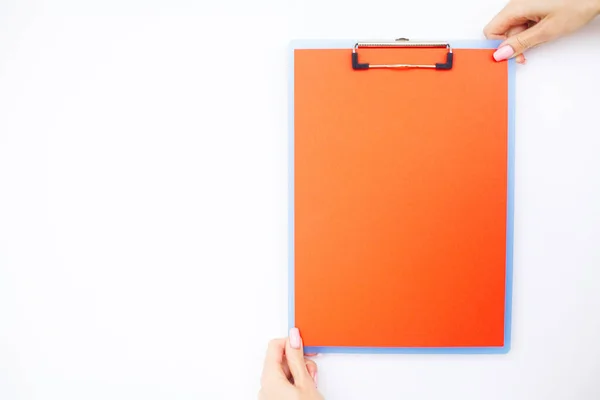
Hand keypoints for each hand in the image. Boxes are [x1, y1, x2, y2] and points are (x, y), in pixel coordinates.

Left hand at [259, 328, 322, 399]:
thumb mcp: (305, 383)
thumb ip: (297, 358)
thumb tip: (294, 338)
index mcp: (269, 378)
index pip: (275, 346)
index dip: (291, 342)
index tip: (303, 344)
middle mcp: (265, 387)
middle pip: (280, 360)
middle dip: (298, 361)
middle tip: (310, 370)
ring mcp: (270, 395)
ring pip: (283, 373)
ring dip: (299, 373)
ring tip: (311, 383)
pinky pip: (283, 385)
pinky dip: (296, 383)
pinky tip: (306, 389)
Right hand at [484, 0, 599, 62]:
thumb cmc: (577, 4)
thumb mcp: (547, 30)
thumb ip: (521, 43)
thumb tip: (501, 53)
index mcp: (516, 7)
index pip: (491, 31)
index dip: (497, 46)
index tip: (509, 56)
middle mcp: (517, 3)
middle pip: (501, 30)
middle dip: (511, 45)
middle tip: (525, 55)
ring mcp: (525, 4)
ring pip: (513, 28)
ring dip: (522, 39)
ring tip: (540, 40)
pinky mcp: (533, 5)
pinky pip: (522, 22)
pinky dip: (529, 31)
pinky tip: (541, 33)